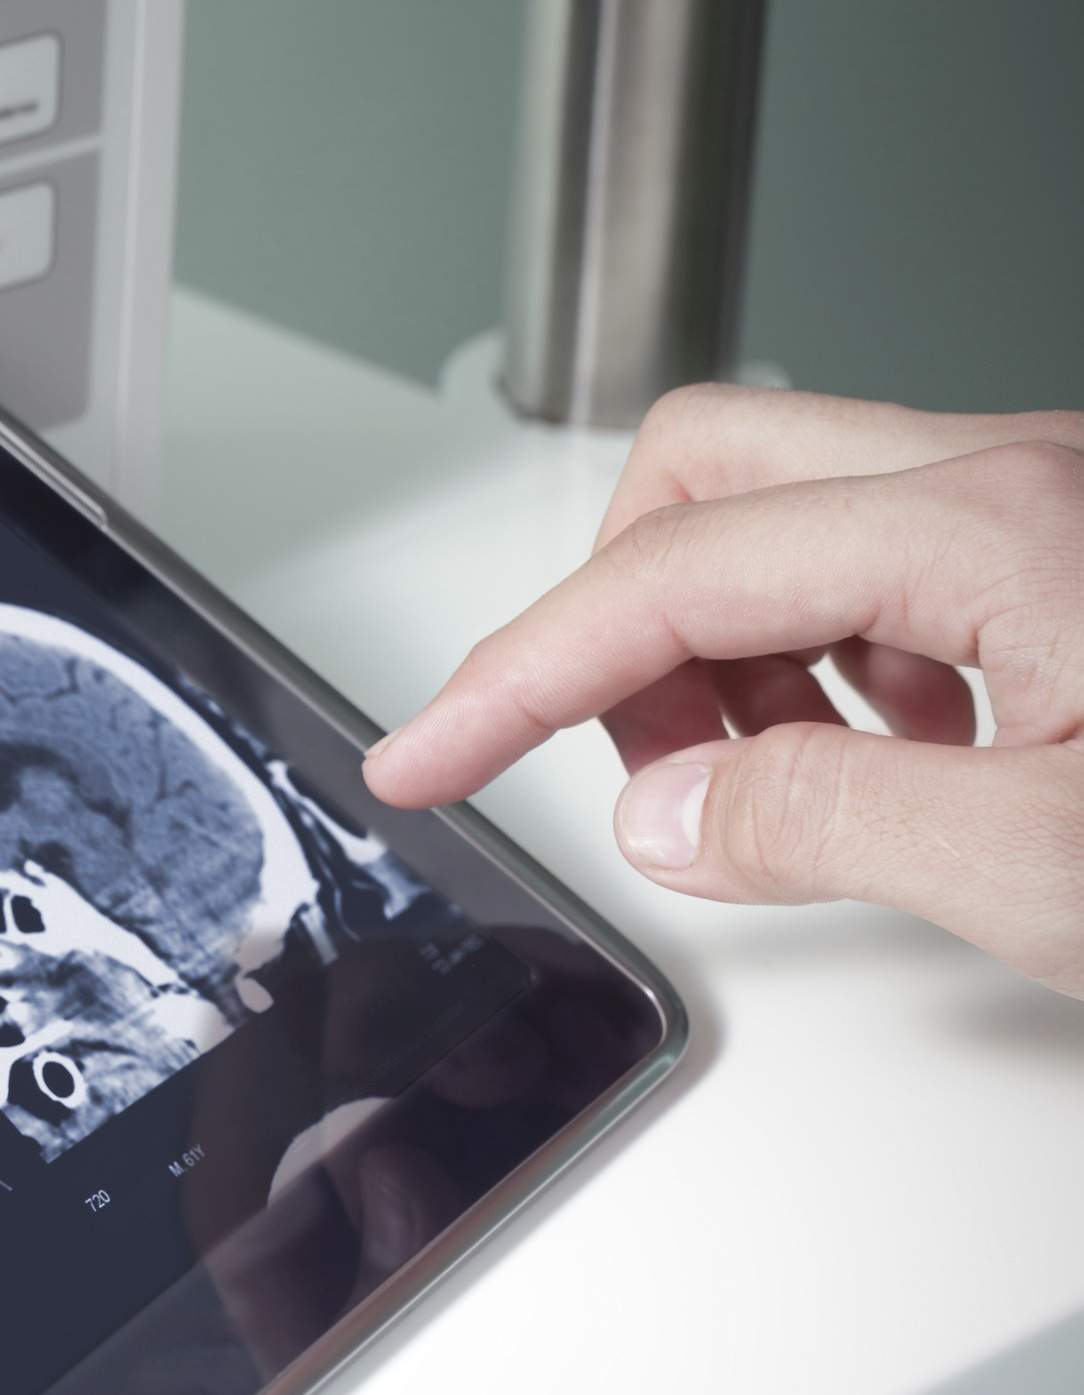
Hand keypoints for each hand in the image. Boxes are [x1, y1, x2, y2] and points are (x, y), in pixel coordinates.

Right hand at [362, 384, 1083, 997]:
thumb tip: (669, 813)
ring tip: (776, 789)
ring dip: (729, 655)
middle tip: (644, 772)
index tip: (428, 756)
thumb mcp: (1052, 866)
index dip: (519, 676)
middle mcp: (1019, 477)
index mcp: (999, 525)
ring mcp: (1052, 504)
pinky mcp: (1076, 552)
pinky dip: (826, 663)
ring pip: (790, 520)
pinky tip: (883, 761)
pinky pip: (887, 564)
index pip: (671, 576)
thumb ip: (831, 824)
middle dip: (621, 627)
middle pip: (705, 476)